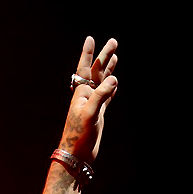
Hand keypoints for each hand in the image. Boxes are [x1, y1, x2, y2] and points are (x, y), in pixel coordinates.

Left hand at [60, 36, 118, 163]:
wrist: (77, 155)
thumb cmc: (79, 135)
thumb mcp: (90, 113)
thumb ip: (101, 95)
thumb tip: (114, 79)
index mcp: (81, 93)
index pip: (85, 68)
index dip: (88, 53)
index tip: (91, 38)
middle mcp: (86, 96)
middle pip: (97, 71)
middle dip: (105, 56)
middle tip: (113, 42)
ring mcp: (93, 104)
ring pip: (103, 82)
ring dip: (109, 69)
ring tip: (115, 57)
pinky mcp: (98, 114)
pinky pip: (107, 96)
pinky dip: (112, 88)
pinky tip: (115, 83)